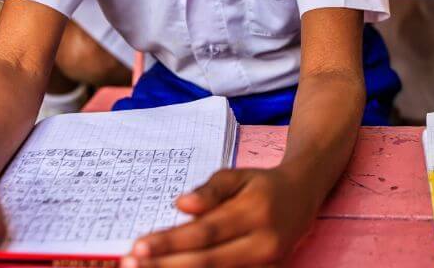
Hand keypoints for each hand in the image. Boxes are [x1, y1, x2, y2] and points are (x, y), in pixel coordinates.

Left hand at [125, 168, 315, 267]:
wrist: (303, 196)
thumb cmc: (262, 185)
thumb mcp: (237, 176)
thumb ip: (209, 191)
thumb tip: (180, 205)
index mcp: (256, 211)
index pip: (206, 232)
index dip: (171, 242)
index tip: (138, 246)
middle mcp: (264, 242)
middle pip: (208, 260)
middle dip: (166, 264)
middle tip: (130, 264)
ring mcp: (267, 263)